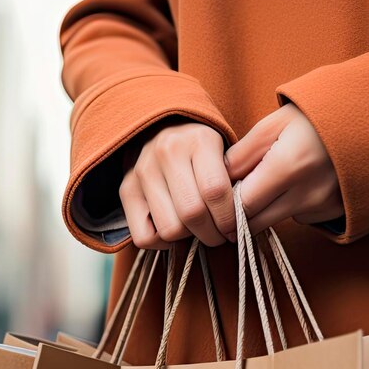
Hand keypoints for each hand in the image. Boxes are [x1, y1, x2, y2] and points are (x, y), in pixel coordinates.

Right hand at [119, 121, 233, 249]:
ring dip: (188, 239)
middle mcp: (166, 152)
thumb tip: (243, 221)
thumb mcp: (225, 151)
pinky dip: (162, 243)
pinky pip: (144, 237)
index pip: (215, 191)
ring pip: (169, 229)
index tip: (235, 228)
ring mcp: (142, 171)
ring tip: (197, 230)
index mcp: (198, 140)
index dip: (229, 218)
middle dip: (212, 234)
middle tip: (220, 235)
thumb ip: (235, 180)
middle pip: (192, 214)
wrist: (163, 125)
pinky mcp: (125, 189)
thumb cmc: (203, 148)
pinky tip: (174, 230)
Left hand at [223, 103, 342, 235]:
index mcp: (289, 166)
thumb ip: (242, 154)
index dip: (226, 204)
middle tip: (238, 192)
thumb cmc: (315, 117)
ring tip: (274, 178)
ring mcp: (325, 206)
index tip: (219, 197)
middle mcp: (309, 193)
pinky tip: (300, 182)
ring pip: (276, 221)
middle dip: (241, 212)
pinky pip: (299, 216)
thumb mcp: (274, 124)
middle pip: (257, 222)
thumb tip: (219, 181)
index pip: (242, 205)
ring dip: (266, 208)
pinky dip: (290, 205)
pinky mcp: (335, 211)